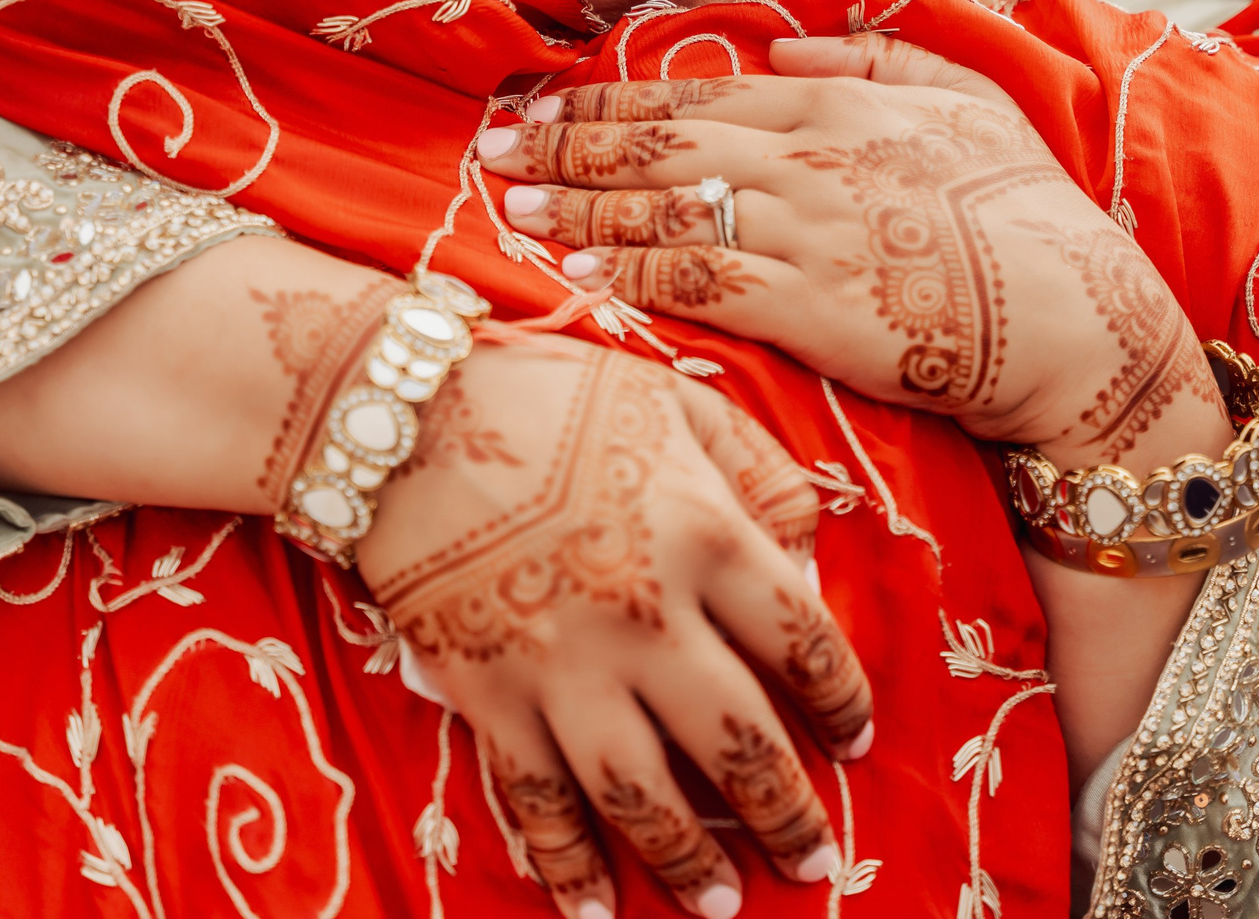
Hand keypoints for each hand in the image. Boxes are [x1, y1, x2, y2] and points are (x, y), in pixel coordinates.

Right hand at [354, 336, 872, 918]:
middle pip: (740, 743)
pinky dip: (566, 867)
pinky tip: (594, 909)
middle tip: (814, 863)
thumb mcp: (680, 400)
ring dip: (692, 865)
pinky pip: (537, 801)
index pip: (805, 643)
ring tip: (724, 907)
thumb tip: (809, 556)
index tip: (855, 741)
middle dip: (788, 816)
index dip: (841, 702)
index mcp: (707, 534)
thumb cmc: (552, 392)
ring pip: (645, 796)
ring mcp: (564, 665)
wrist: (403, 410)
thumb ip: (758, 471)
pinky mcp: (487, 693)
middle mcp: (648, 616)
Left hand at [482, 33, 1227, 474]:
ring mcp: (805, 230)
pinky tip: (582, 273)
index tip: (544, 100)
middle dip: (568, 142)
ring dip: (580, 206)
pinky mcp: (808, 307)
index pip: (696, 90)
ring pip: (664, 208)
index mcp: (839, 102)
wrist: (1077, 323)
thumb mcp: (969, 102)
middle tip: (493, 146)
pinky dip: (632, 273)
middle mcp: (809, 156)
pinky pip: (697, 283)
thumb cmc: (1029, 215)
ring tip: (514, 203)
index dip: (609, 97)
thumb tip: (794, 36)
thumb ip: (878, 58)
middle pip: (661, 143)